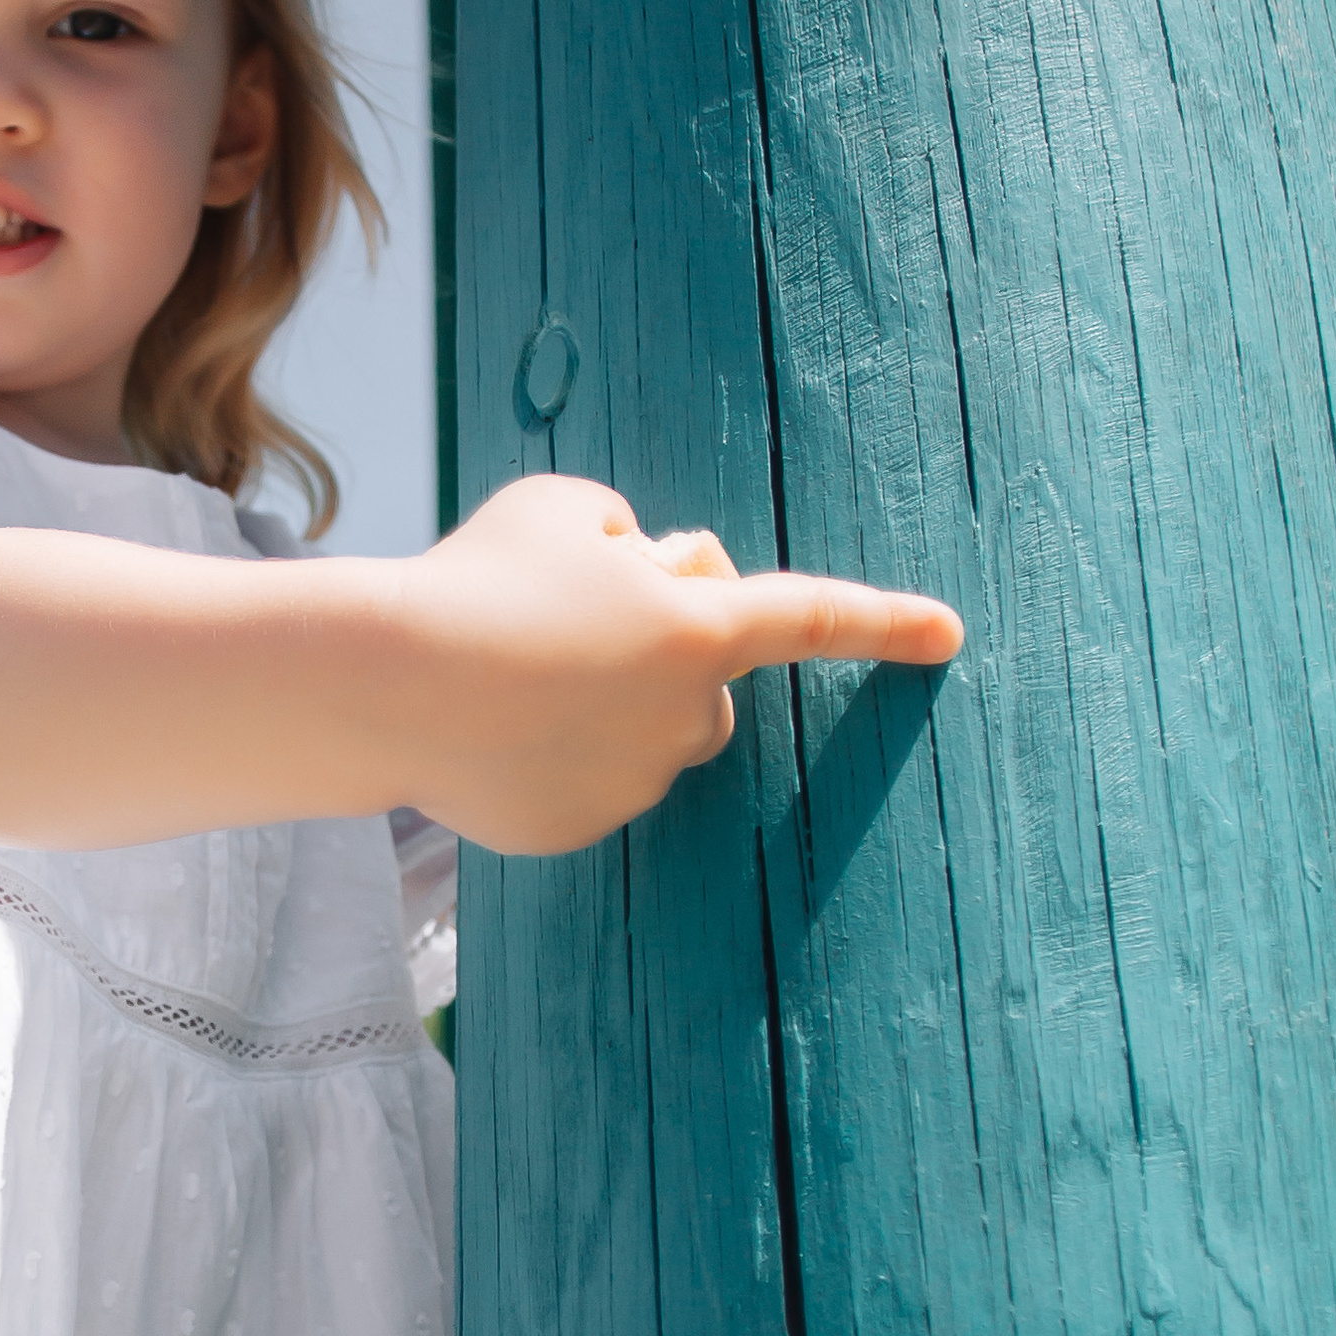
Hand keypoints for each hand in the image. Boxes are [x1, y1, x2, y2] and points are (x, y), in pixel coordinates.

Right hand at [389, 474, 962, 855]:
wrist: (386, 681)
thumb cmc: (476, 575)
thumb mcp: (558, 508)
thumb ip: (628, 535)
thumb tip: (653, 576)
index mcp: (698, 627)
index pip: (812, 617)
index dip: (885, 622)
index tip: (950, 634)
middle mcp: (685, 716)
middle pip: (704, 679)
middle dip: (657, 650)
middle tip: (564, 617)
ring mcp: (634, 782)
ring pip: (638, 734)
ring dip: (592, 698)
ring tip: (503, 670)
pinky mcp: (577, 827)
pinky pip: (581, 781)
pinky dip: (545, 754)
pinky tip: (486, 728)